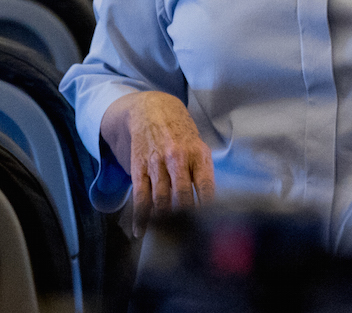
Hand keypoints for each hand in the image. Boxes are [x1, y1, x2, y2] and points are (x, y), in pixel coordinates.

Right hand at [101, 91, 214, 236]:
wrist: (152, 110)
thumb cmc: (181, 135)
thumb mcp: (199, 148)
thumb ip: (203, 175)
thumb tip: (211, 208)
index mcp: (199, 154)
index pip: (206, 187)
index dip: (207, 210)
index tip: (209, 230)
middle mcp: (178, 158)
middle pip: (182, 196)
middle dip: (185, 220)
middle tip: (188, 240)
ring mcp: (157, 162)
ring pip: (160, 199)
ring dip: (163, 223)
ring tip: (168, 241)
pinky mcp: (140, 167)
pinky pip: (140, 196)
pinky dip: (141, 217)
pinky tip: (142, 231)